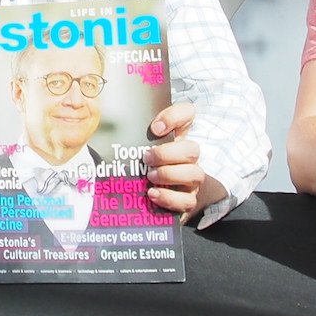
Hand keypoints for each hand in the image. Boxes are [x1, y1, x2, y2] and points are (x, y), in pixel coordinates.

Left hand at [142, 101, 225, 223]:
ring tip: (150, 176)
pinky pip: (187, 201)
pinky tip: (152, 194)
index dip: (174, 117)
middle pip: (192, 149)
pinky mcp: (188, 201)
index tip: (155, 128)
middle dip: (167, 154)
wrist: (155, 196)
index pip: (187, 113)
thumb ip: (133, 131)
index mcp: (178, 134)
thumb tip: (121, 128)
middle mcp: (189, 156)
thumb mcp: (138, 145)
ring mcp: (191, 179)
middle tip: (146, 158)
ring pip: (194, 174)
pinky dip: (169, 198)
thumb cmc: (146, 164)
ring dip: (169, 174)